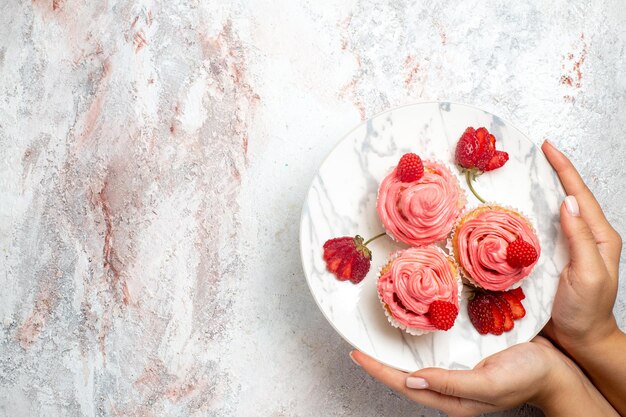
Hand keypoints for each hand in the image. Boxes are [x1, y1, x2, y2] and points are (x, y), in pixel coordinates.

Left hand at [351, 336, 616, 416]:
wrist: (558, 370)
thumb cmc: (528, 377)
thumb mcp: (490, 382)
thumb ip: (452, 383)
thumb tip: (413, 380)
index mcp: (453, 398)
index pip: (405, 385)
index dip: (378, 369)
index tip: (356, 353)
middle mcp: (450, 386)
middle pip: (405, 375)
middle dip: (380, 361)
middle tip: (358, 343)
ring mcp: (457, 371)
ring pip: (417, 363)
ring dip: (396, 351)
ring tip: (376, 335)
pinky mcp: (466, 356)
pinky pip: (435, 350)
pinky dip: (418, 340)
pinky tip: (412, 328)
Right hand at [540, 140, 622, 350]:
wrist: (580, 339)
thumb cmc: (585, 312)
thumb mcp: (587, 275)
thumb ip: (580, 239)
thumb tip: (568, 202)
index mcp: (599, 237)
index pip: (580, 195)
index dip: (564, 169)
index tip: (548, 148)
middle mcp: (585, 237)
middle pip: (570, 195)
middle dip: (555, 171)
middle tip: (536, 153)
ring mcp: (570, 246)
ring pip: (556, 209)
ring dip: (543, 188)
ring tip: (527, 171)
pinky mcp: (555, 255)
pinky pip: (544, 226)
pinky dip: (534, 211)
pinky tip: (521, 206)